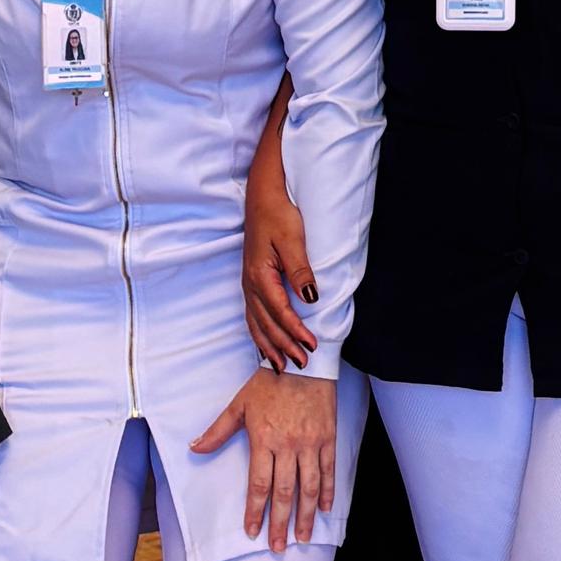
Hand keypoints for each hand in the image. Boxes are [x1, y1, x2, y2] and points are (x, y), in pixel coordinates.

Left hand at [191, 368, 336, 552]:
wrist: (302, 360)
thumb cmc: (269, 382)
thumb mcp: (239, 404)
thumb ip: (218, 431)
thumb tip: (194, 448)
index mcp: (264, 440)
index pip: (258, 485)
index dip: (255, 511)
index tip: (253, 531)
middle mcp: (288, 446)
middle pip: (284, 492)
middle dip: (281, 523)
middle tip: (279, 547)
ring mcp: (310, 444)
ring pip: (309, 487)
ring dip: (306, 515)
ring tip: (304, 537)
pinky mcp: (327, 438)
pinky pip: (328, 470)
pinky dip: (328, 492)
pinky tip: (325, 509)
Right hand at [241, 126, 316, 370]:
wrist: (262, 194)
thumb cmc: (279, 213)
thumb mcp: (293, 238)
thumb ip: (300, 269)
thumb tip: (309, 298)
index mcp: (260, 275)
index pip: (280, 312)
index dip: (295, 331)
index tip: (311, 346)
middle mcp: (250, 284)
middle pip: (266, 324)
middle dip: (284, 346)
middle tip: (302, 364)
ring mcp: (248, 284)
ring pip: (256, 324)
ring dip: (269, 346)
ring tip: (281, 366)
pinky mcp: (250, 281)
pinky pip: (252, 316)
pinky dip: (258, 334)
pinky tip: (264, 346)